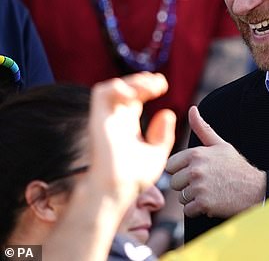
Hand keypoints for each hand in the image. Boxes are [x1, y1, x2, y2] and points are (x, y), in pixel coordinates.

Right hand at [88, 72, 175, 203]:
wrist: (117, 189)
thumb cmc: (134, 178)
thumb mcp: (156, 154)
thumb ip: (163, 135)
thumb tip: (168, 113)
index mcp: (128, 126)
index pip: (135, 98)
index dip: (148, 87)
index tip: (164, 86)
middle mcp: (116, 120)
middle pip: (126, 89)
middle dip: (142, 80)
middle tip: (159, 83)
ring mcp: (106, 118)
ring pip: (113, 86)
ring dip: (132, 81)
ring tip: (150, 86)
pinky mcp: (99, 119)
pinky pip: (101, 93)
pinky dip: (118, 86)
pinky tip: (135, 94)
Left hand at [166, 106, 265, 217]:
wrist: (255, 189)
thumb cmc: (236, 166)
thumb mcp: (220, 145)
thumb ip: (202, 128)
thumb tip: (192, 109)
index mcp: (196, 154)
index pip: (170, 166)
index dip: (182, 170)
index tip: (197, 171)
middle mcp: (195, 169)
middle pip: (174, 183)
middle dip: (187, 185)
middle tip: (206, 183)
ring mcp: (199, 187)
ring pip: (181, 197)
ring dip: (193, 198)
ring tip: (211, 191)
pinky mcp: (203, 204)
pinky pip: (188, 211)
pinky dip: (198, 209)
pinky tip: (213, 201)